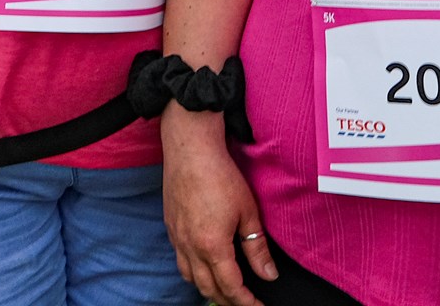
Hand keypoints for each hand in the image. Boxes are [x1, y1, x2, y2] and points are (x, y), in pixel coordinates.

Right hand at [163, 111, 269, 305]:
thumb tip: (268, 275)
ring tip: (225, 290)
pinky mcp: (170, 227)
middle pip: (208, 288)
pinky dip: (193, 273)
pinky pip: (180, 261)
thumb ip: (257, 248)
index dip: (246, 302)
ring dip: (209, 289)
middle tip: (245, 302)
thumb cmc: (220, 175)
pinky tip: (204, 266)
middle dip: (228, 301)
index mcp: (212, 246)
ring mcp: (177, 237)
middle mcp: (190, 247)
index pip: (231, 287)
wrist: (190, 149)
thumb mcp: (248, 212)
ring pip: (190, 278)